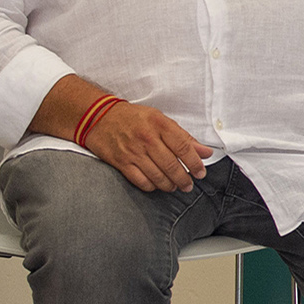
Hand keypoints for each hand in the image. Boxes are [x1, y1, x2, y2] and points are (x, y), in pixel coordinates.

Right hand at [86, 101, 215, 192]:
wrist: (99, 117)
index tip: (200, 173)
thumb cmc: (133, 118)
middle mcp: (147, 138)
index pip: (184, 147)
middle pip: (172, 165)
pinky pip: (141, 181)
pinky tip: (157, 185)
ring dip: (169, 185)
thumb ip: (183, 136)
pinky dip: (152, 186)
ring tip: (175, 187)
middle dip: (184, 179)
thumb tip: (205, 152)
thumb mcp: (160, 119)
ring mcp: (133, 151)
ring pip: (158, 176)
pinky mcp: (121, 162)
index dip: (195, 163)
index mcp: (159, 124)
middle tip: (189, 185)